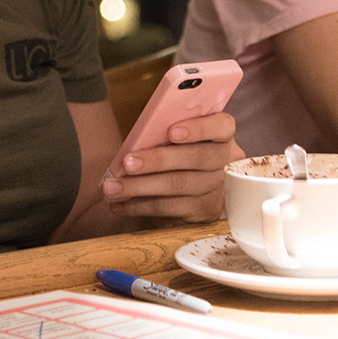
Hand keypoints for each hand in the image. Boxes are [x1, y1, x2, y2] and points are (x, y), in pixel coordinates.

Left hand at [100, 112, 243, 225]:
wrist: (195, 189)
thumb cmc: (179, 152)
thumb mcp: (180, 137)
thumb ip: (167, 131)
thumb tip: (138, 138)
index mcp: (222, 135)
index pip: (222, 126)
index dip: (199, 128)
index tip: (172, 131)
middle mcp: (225, 162)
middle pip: (196, 158)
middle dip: (157, 160)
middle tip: (126, 163)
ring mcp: (218, 189)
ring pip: (178, 186)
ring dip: (139, 187)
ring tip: (112, 188)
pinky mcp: (205, 212)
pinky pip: (170, 209)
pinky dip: (140, 206)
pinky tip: (120, 205)